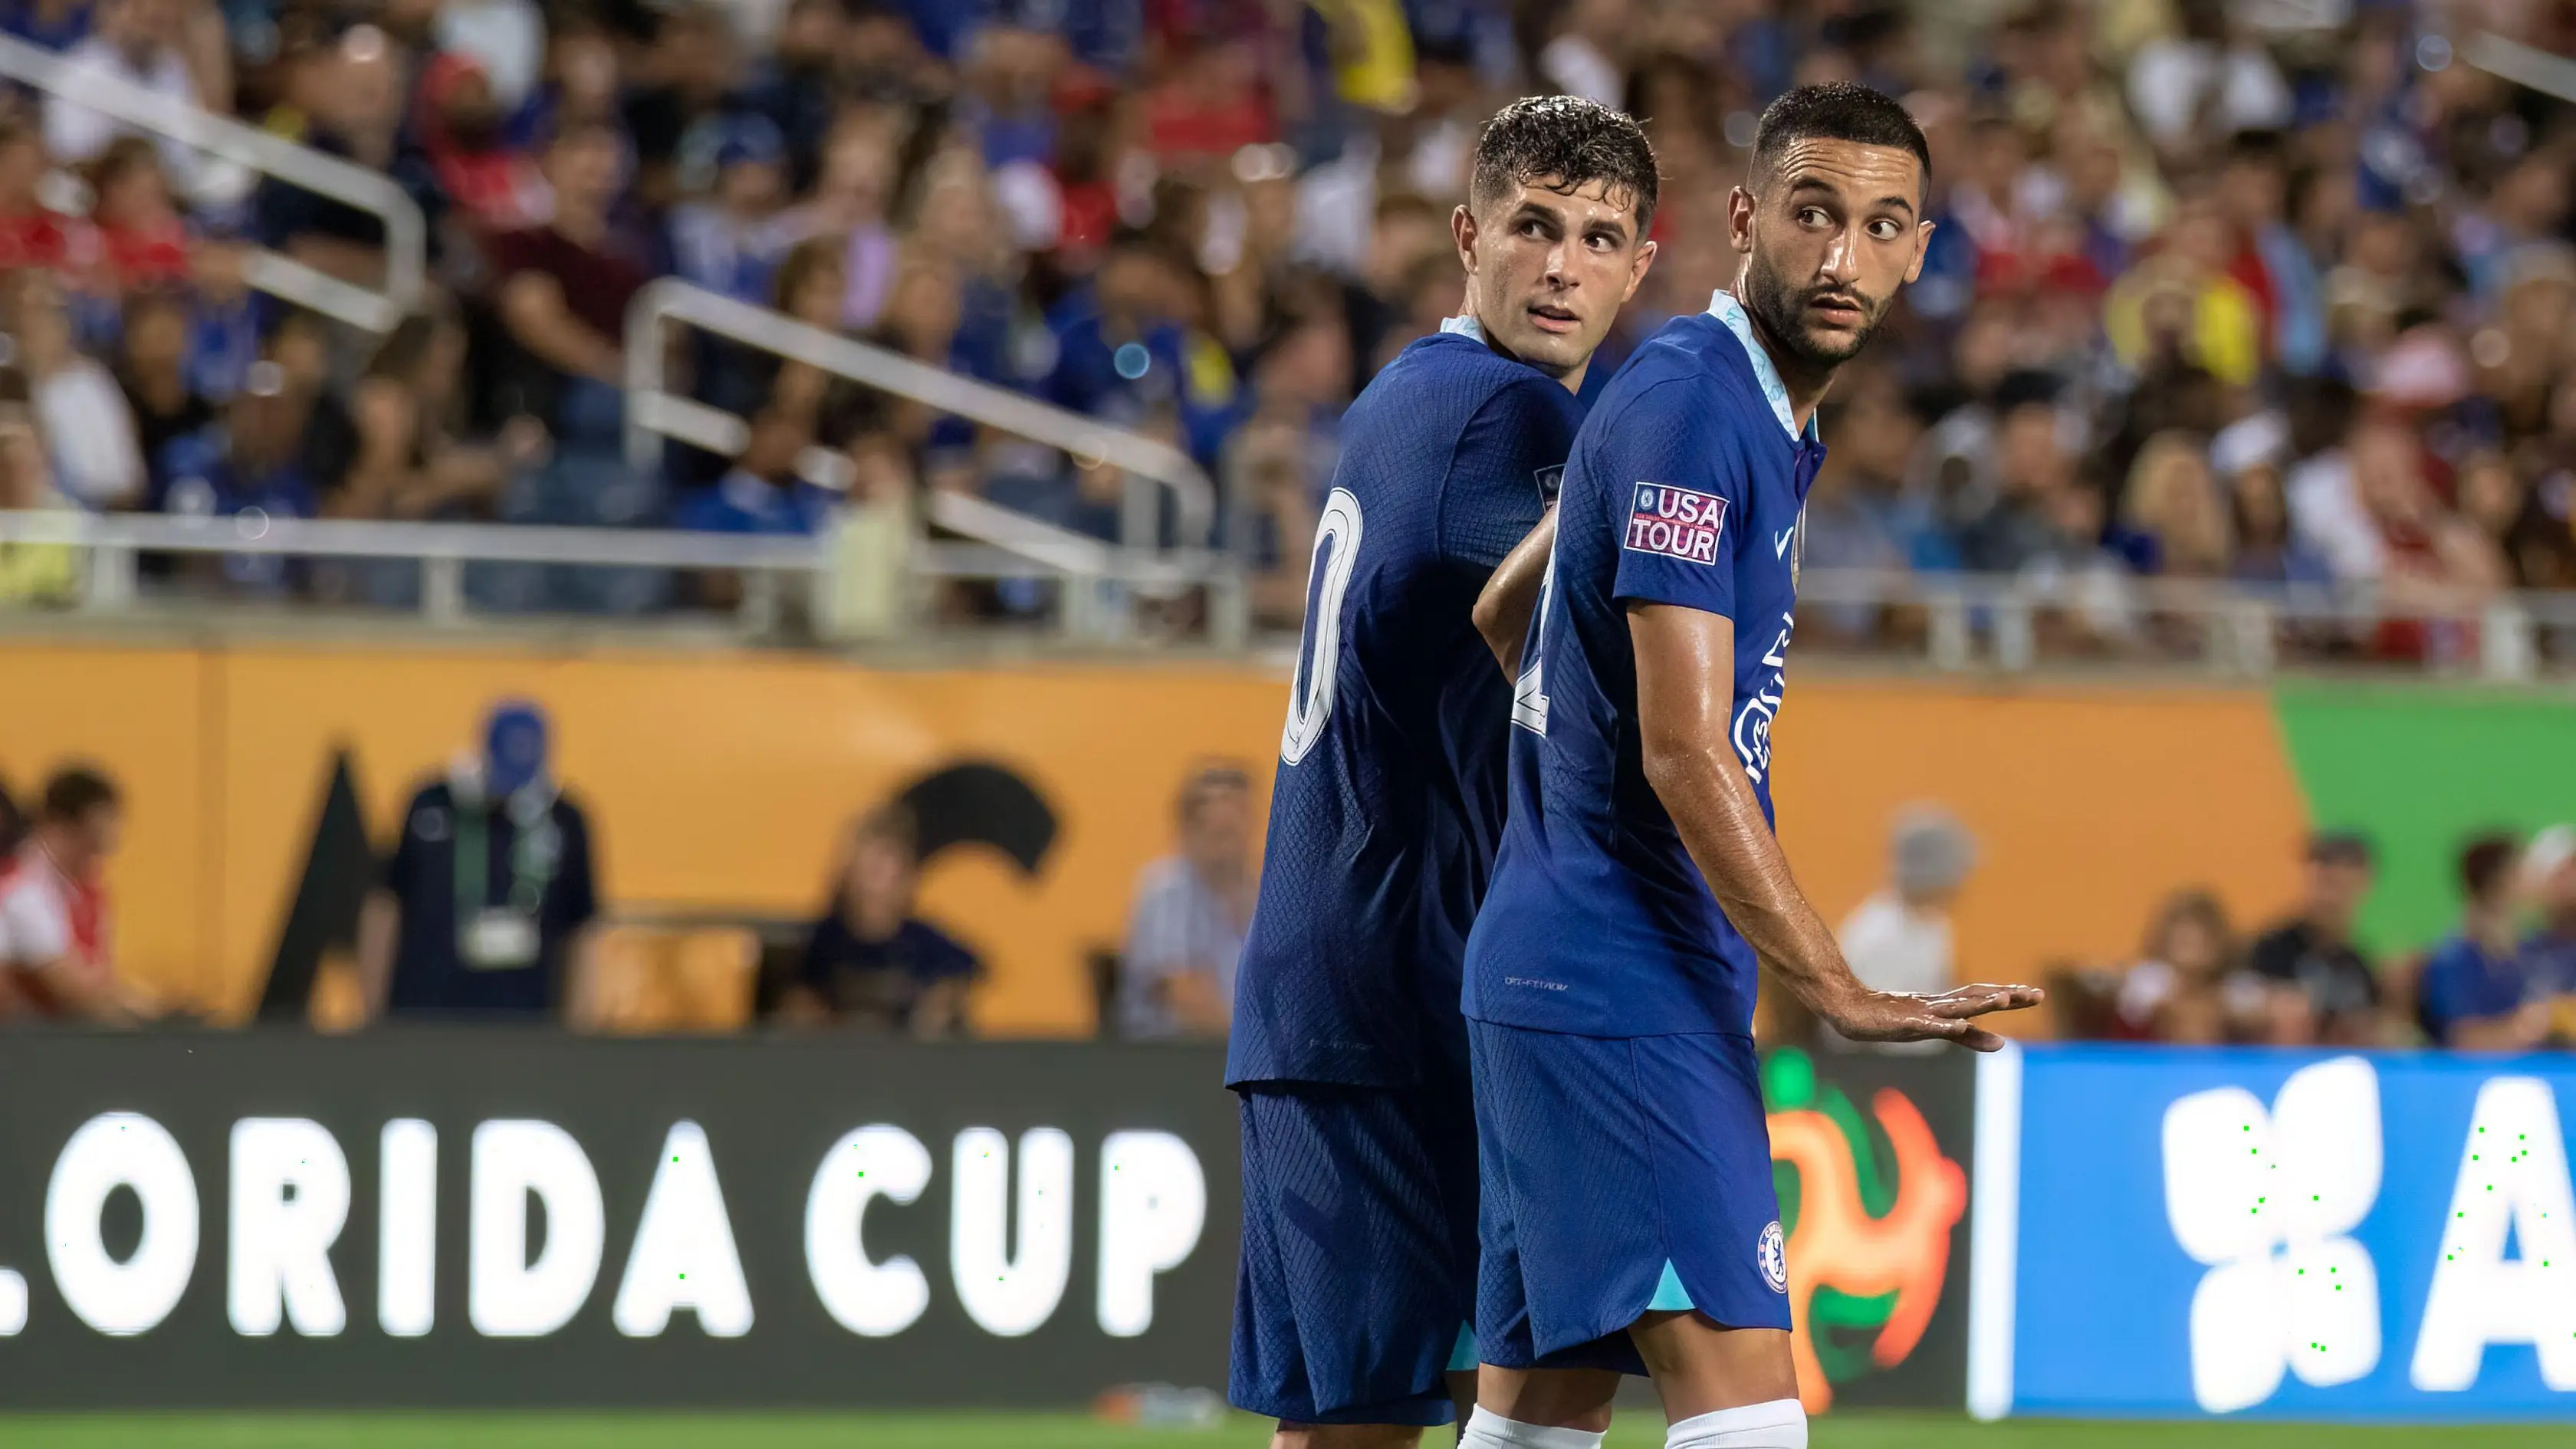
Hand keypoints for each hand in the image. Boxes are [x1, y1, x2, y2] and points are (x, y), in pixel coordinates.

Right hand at [1819, 982, 2047, 1051]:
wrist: (1848, 1009)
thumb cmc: (1888, 1020)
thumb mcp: (1935, 1030)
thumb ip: (1968, 1036)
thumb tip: (2001, 1043)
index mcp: (1946, 1006)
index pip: (1982, 997)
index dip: (2010, 996)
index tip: (2035, 994)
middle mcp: (1938, 1004)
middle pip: (1978, 997)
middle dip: (2008, 996)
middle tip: (2037, 994)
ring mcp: (1922, 1012)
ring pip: (1957, 1006)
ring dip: (1981, 1002)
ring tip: (2005, 999)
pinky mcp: (1905, 1022)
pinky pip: (1928, 1024)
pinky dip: (1945, 1024)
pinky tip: (1961, 1024)